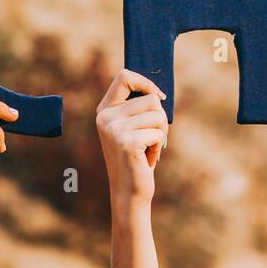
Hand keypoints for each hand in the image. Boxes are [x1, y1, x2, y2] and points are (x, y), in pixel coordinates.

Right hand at [95, 69, 169, 206]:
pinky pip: (158, 133)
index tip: (159, 97)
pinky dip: (159, 146)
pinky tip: (147, 158)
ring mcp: (114, 130)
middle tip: (153, 138)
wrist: (128, 191)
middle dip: (160, 118)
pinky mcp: (127, 143)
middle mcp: (105, 117)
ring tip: (149, 148)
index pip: (124, 76)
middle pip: (151, 98)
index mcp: (104, 110)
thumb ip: (139, 107)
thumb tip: (159, 92)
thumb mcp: (133, 127)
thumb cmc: (137, 157)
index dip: (146, 82)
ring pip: (158, 115)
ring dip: (161, 133)